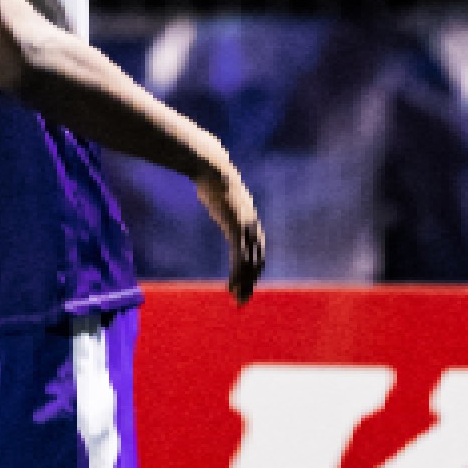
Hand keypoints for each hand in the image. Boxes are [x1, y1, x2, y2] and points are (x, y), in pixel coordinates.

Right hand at [195, 166, 265, 305]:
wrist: (212, 168)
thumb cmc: (212, 178)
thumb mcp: (220, 194)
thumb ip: (220, 200)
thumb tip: (210, 191)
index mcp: (250, 221)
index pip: (257, 252)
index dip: (252, 270)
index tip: (244, 284)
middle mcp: (252, 226)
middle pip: (257, 262)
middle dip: (250, 283)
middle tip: (242, 300)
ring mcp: (246, 228)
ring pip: (250, 264)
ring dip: (245, 284)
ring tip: (237, 300)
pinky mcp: (236, 228)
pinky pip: (239, 258)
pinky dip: (237, 274)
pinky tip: (231, 286)